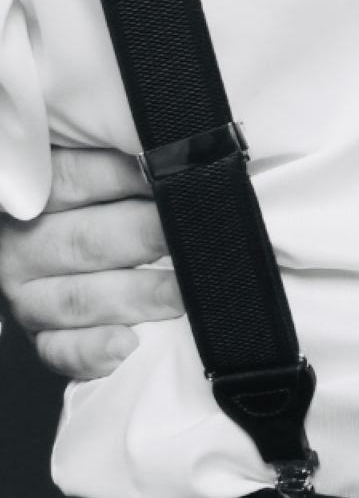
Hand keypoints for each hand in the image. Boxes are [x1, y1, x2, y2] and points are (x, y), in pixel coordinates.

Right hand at [0, 149, 177, 379]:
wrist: (32, 253)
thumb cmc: (81, 207)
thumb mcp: (80, 174)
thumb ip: (113, 159)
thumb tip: (178, 146)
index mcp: (33, 195)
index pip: (73, 179)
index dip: (127, 176)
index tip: (178, 173)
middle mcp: (22, 245)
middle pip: (85, 240)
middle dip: (146, 236)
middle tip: (198, 234)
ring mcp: (27, 296)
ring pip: (79, 298)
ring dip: (138, 296)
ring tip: (185, 293)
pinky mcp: (39, 338)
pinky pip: (59, 350)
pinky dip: (93, 352)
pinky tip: (128, 346)